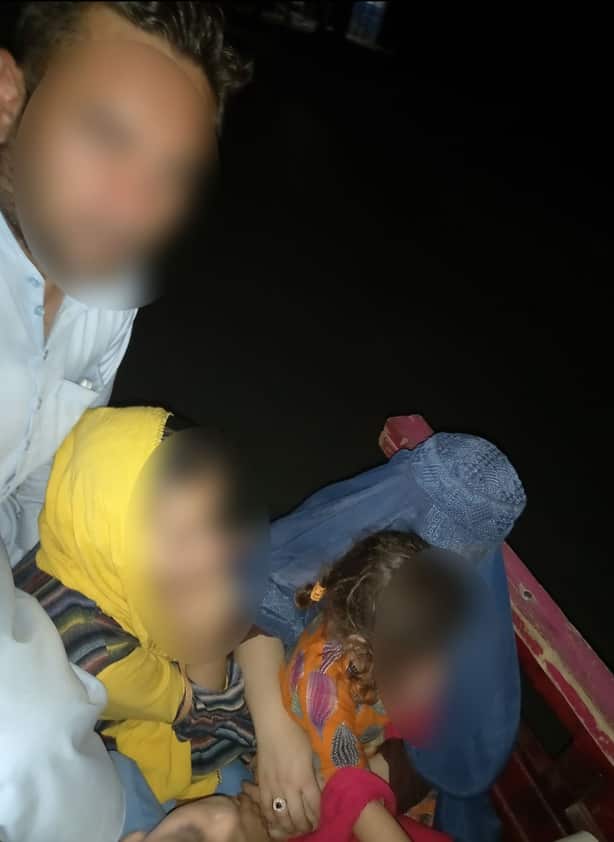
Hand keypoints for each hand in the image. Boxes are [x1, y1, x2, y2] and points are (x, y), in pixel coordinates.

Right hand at [256, 709, 320, 836]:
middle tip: (308, 828)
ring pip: (280, 817)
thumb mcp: (312, 754)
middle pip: (297, 817)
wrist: (273, 722)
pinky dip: (270, 818)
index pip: (314, 807)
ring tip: (293, 828)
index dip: (317, 818)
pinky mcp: (261, 783)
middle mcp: (289, 786)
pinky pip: (265, 808)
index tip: (319, 822)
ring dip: (288, 826)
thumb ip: (315, 774)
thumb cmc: (296, 733)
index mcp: (304, 778)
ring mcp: (273, 786)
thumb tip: (319, 789)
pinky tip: (275, 820)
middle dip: (304, 827)